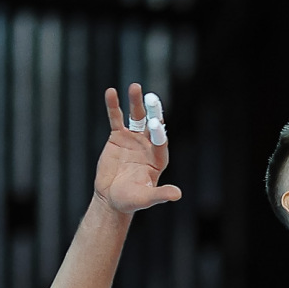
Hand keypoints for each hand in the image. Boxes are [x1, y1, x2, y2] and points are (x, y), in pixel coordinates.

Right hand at [94, 84, 181, 215]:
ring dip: (136, 102)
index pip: (160, 142)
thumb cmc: (131, 200)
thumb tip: (177, 194)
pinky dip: (113, 106)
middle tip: (151, 97)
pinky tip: (111, 92)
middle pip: (151, 125)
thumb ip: (161, 194)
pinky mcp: (118, 137)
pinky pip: (116, 118)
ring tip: (135, 87)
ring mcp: (134, 139)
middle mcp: (148, 145)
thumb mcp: (146, 198)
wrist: (111, 199)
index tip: (154, 124)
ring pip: (136, 117)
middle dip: (152, 111)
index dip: (158, 133)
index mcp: (158, 158)